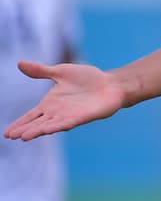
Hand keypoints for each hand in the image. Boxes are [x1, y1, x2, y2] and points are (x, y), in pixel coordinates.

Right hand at [3, 61, 126, 140]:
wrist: (111, 83)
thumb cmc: (87, 78)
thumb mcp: (61, 72)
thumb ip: (41, 71)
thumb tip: (19, 63)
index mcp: (50, 104)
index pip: (30, 116)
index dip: (19, 123)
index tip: (6, 133)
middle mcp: (57, 113)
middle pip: (37, 123)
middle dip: (24, 130)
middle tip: (11, 136)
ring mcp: (69, 116)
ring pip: (50, 126)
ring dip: (38, 131)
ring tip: (24, 137)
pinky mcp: (83, 116)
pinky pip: (68, 123)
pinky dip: (58, 126)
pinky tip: (48, 130)